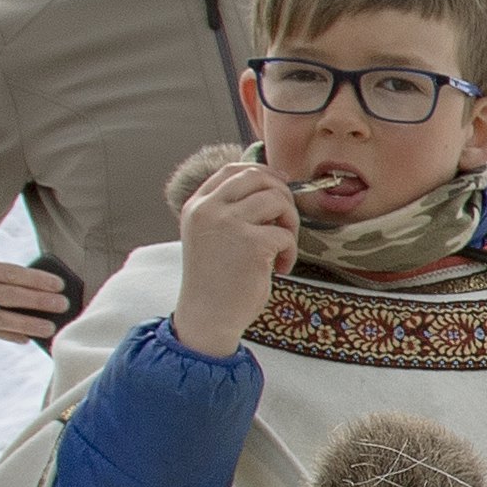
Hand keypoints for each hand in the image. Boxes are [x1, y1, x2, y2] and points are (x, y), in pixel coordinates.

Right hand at [0, 245, 67, 343]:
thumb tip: (25, 287)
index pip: (3, 272)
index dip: (33, 279)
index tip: (57, 284)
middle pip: (2, 295)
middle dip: (36, 301)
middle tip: (63, 304)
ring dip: (24, 325)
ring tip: (48, 328)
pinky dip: (3, 335)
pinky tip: (22, 337)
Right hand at [171, 159, 301, 357]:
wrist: (207, 316)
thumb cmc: (216, 280)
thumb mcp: (212, 236)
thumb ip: (230, 211)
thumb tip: (273, 185)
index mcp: (197, 205)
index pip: (233, 170)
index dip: (263, 172)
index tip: (281, 185)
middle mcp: (209, 209)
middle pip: (258, 177)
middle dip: (282, 194)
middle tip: (286, 222)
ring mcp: (228, 223)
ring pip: (277, 200)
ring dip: (290, 223)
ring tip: (282, 247)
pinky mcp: (250, 242)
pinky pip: (285, 234)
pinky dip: (290, 252)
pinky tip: (278, 268)